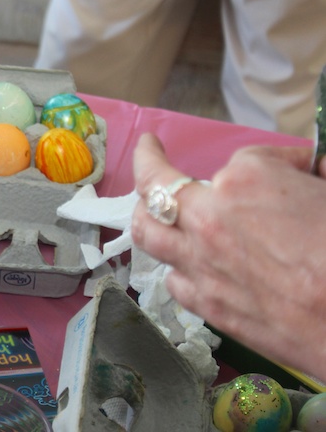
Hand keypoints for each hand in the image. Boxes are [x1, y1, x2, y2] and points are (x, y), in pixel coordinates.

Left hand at [131, 133, 325, 379]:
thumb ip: (307, 175)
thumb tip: (308, 170)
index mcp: (246, 180)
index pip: (245, 158)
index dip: (277, 164)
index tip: (298, 171)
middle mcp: (209, 217)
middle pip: (157, 182)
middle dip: (149, 160)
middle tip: (148, 150)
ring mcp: (200, 261)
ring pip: (147, 230)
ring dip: (144, 213)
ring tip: (145, 204)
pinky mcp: (205, 302)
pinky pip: (173, 277)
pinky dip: (177, 266)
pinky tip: (184, 263)